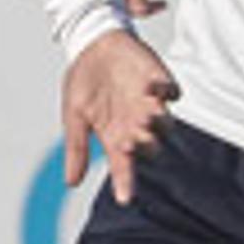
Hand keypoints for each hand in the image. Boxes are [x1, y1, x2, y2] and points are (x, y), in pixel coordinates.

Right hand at [61, 29, 178, 199]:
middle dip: (142, 147)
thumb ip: (76, 147)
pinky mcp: (161, 82)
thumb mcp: (74, 115)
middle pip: (149, 147)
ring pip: (165, 124)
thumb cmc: (84, 81)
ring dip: (156, 123)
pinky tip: (150, 88)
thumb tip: (71, 183)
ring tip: (142, 118)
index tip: (125, 199)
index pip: (124, 166)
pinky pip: (172, 92)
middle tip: (128, 142)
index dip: (125, 182)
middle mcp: (137, 125)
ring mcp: (151, 104)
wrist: (93, 44)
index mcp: (116, 137)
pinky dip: (164, 92)